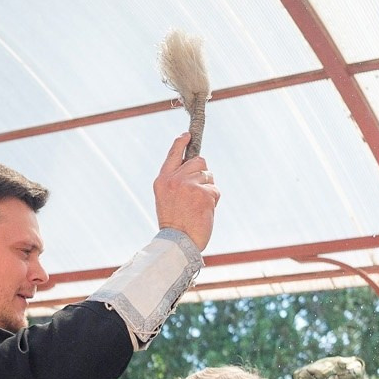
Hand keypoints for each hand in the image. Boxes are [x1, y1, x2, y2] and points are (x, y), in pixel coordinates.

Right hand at [153, 133, 219, 251]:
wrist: (178, 243)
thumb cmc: (174, 224)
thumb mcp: (167, 198)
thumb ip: (176, 181)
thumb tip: (196, 167)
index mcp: (162, 180)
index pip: (173, 154)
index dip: (181, 143)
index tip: (187, 135)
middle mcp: (174, 179)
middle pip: (199, 161)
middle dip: (202, 173)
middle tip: (196, 194)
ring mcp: (189, 185)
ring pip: (209, 175)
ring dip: (208, 189)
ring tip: (197, 206)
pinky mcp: (203, 193)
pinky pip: (215, 189)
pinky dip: (213, 201)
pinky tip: (203, 211)